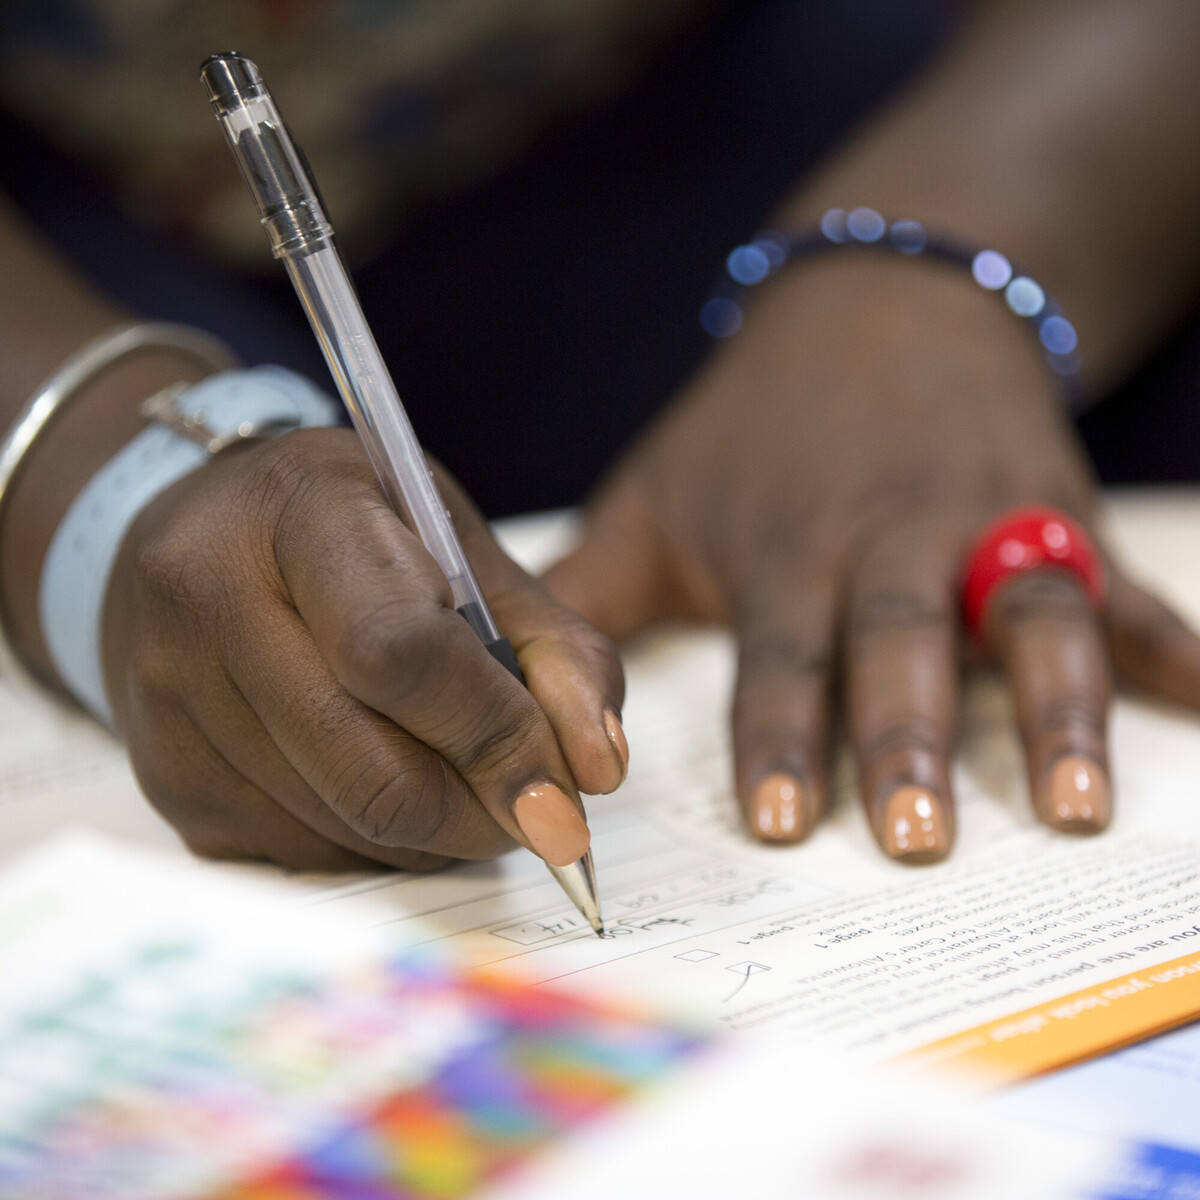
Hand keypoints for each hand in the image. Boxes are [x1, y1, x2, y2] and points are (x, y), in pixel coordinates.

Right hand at [101, 427, 626, 870]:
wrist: (206, 538)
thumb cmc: (353, 532)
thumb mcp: (464, 545)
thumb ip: (552, 646)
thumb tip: (598, 768)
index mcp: (301, 511)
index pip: (401, 653)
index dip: (495, 736)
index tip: (566, 797)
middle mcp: (210, 598)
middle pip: (371, 771)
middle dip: (481, 814)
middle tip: (533, 808)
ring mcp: (171, 697)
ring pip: (341, 830)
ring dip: (436, 836)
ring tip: (461, 781)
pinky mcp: (164, 776)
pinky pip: (297, 857)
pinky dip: (373, 846)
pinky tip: (386, 787)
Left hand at [546, 256, 1199, 861]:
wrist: (878, 303)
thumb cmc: (752, 425)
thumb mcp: (656, 492)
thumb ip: (593, 590)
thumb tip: (512, 686)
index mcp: (785, 550)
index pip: (777, 657)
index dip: (778, 739)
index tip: (782, 825)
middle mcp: (889, 539)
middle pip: (898, 643)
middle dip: (908, 738)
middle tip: (918, 838)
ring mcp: (986, 520)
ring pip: (1026, 615)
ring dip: (1055, 708)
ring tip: (1076, 806)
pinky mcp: (1058, 509)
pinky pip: (1121, 580)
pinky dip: (1168, 642)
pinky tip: (1198, 698)